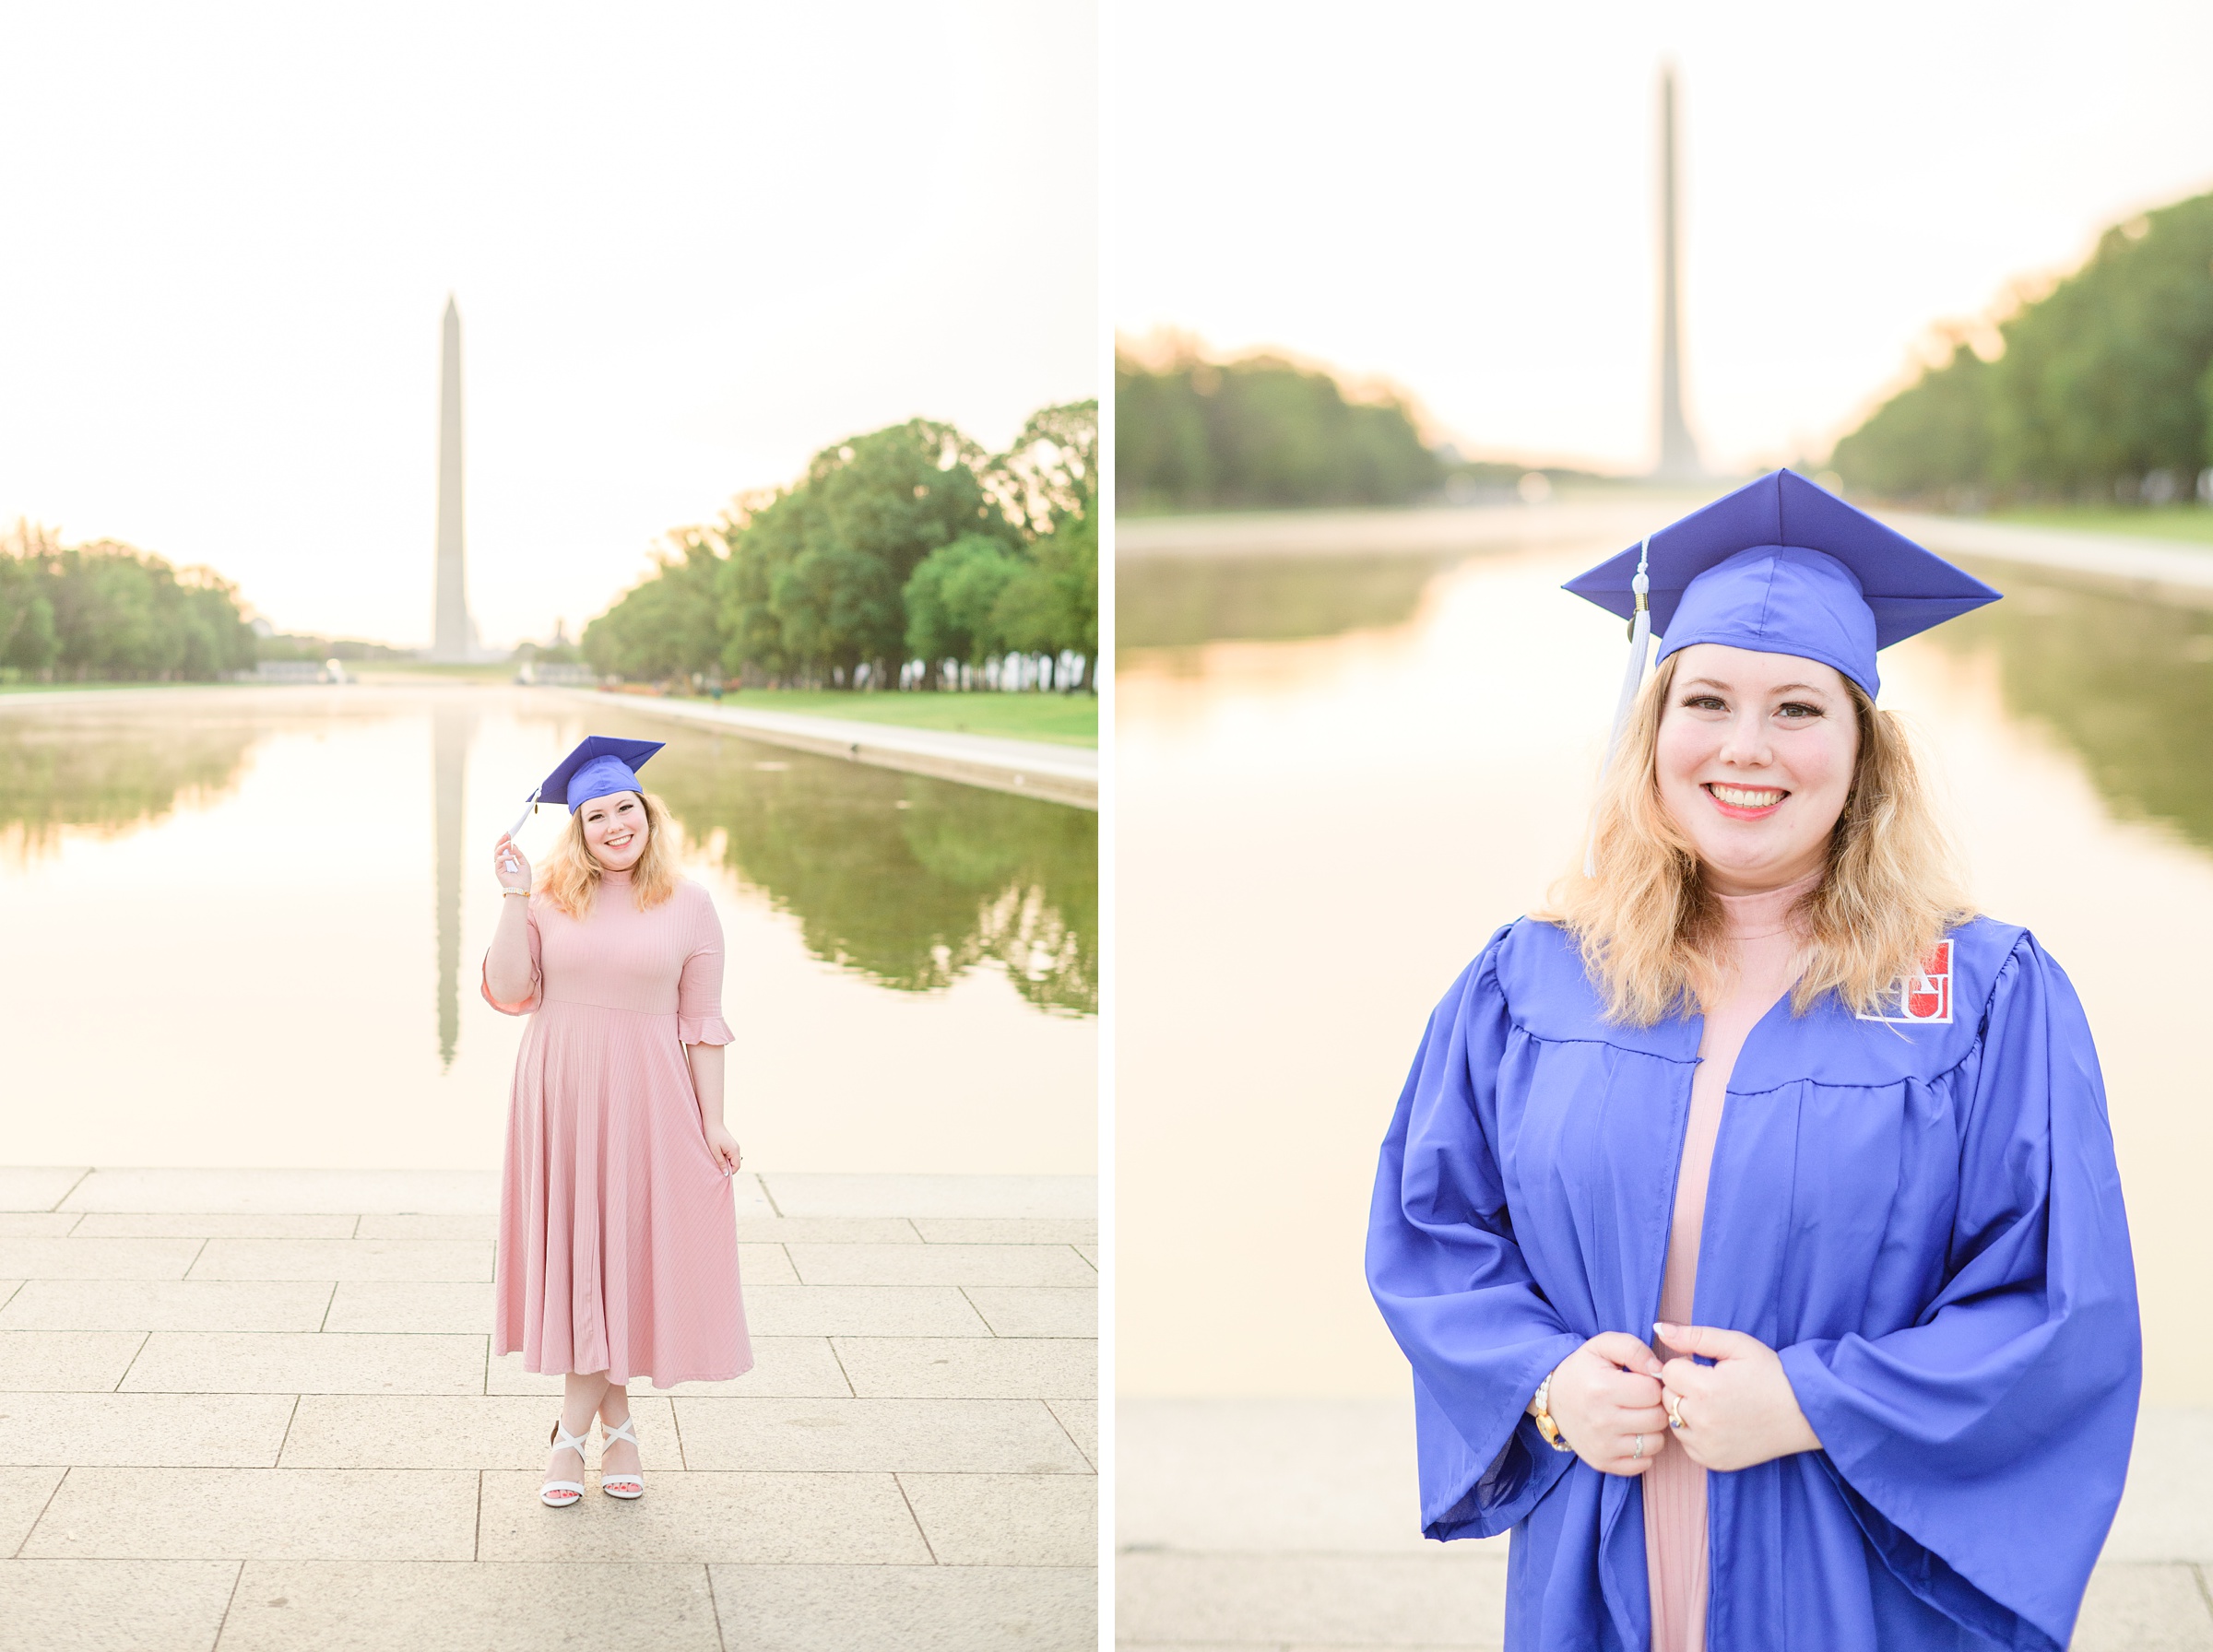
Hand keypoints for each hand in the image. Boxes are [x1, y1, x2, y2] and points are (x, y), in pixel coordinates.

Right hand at [493, 833, 531, 893]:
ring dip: (502, 846)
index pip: (505, 849)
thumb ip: (519, 854)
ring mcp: (500, 866)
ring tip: (508, 842)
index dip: (505, 841)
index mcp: (509, 861)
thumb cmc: (524, 879)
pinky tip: (512, 857)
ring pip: (496, 853)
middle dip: (502, 841)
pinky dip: (505, 857)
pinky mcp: (498, 871)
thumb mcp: (525, 863)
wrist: (522, 890)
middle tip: (507, 834)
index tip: (509, 834)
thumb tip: (514, 845)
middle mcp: (503, 863)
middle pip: (498, 849)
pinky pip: (498, 860)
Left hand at [702, 1121, 741, 1175]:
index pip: (737, 1166)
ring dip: (725, 1162)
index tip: (720, 1172)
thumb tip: (726, 1174)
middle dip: (727, 1167)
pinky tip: (717, 1155)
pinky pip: (730, 1155)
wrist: (712, 1123)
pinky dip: (725, 1158)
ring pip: (732, 1160)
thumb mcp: (715, 1151)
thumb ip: (721, 1163)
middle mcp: (737, 1149)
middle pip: (735, 1164)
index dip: (730, 1172)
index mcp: (734, 1150)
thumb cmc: (712, 1136)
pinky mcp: (731, 1145)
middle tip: (716, 1165)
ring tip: (716, 1159)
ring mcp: (735, 1147)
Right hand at [1540, 1332, 1669, 1476]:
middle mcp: (1601, 1421)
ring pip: (1655, 1443)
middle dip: (1655, 1406)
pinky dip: (1643, 1450)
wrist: (1551, 1397)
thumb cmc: (1583, 1369)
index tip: (1641, 1381)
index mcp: (1602, 1388)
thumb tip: (1659, 1370)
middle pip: (1658, 1419)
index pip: (1653, 1392)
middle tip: (1641, 1400)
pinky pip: (1644, 1463)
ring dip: (1652, 1429)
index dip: (1653, 1384)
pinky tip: (1630, 1434)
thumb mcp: (1603, 1346)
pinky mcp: (1602, 1462)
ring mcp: (1602, 1446)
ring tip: (1637, 1416)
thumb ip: (1634, 1349)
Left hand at [1655, 1322, 1822, 1471]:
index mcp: (1705, 1389)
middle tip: (1713, 1385)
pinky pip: (1687, 1443)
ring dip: (1686, 1410)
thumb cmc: (1770, 1374)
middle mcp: (1702, 1421)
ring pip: (1673, 1420)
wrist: (1804, 1412)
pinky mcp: (1714, 1462)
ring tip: (1717, 1403)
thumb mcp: (1736, 1345)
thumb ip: (1694, 1336)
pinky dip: (1696, 1432)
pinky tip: (1719, 1422)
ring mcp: (1707, 1446)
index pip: (1668, 1371)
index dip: (1686, 1365)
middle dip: (1683, 1387)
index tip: (1707, 1368)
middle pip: (1667, 1397)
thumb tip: (1658, 1329)